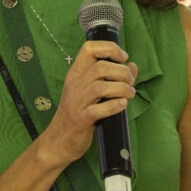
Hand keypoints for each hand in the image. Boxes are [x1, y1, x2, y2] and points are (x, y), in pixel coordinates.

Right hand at [39, 40, 137, 165]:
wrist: (58, 141)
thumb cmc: (76, 114)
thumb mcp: (90, 93)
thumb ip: (111, 78)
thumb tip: (132, 66)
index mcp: (75, 74)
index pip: (89, 49)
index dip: (109, 48)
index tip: (123, 57)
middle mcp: (74, 85)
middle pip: (100, 67)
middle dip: (122, 72)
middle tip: (130, 82)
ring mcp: (77, 102)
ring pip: (101, 87)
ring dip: (122, 88)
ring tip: (130, 93)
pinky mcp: (81, 120)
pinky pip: (99, 110)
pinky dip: (115, 106)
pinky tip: (122, 105)